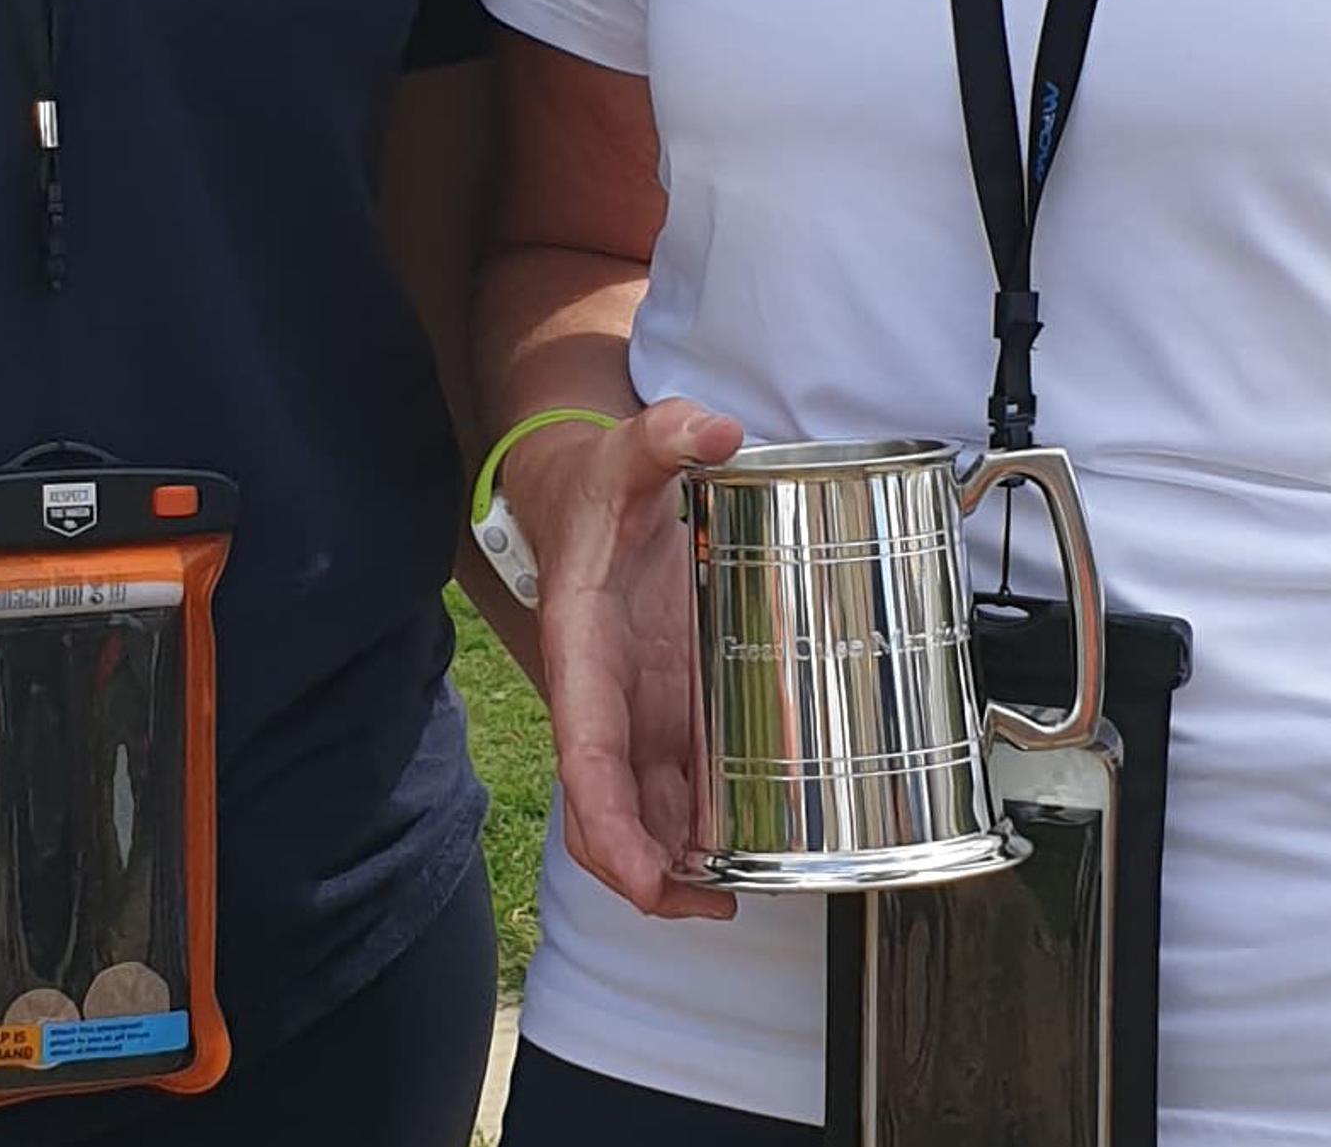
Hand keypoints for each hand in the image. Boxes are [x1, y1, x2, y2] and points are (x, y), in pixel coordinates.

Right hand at [510, 398, 745, 922]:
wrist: (586, 499)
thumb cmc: (602, 490)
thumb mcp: (632, 452)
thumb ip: (667, 434)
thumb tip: (715, 429)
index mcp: (585, 652)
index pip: (586, 756)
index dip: (610, 826)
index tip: (644, 879)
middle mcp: (604, 699)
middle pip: (606, 812)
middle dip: (645, 873)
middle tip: (711, 901)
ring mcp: (635, 714)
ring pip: (639, 815)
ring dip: (675, 865)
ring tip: (739, 891)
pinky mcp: (666, 714)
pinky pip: (673, 791)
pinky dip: (698, 830)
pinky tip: (745, 850)